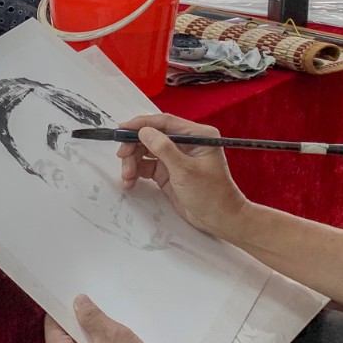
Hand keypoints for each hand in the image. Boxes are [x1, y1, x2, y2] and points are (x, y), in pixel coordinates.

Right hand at [115, 114, 250, 238]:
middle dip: (134, 146)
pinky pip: (147, 166)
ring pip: (146, 151)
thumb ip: (163, 149)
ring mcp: (176, 157)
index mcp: (198, 135)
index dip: (142, 124)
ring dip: (133, 161)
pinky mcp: (169, 172)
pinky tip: (130, 181)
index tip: (123, 129)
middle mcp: (186, 143)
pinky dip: (136, 172)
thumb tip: (144, 132)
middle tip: (122, 157)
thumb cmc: (212, 195)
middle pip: (152, 136)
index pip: (165, 122)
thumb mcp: (185, 170)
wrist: (220, 220)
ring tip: (127, 176)